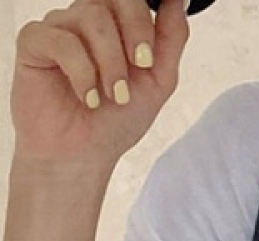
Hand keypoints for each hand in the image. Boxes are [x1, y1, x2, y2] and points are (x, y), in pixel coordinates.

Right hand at [10, 0, 189, 169]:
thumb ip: (172, 39)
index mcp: (117, 26)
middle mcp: (87, 21)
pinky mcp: (34, 42)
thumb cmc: (117, 120)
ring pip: (89, 16)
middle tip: (140, 68)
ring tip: (113, 95)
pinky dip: (81, 72)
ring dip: (110, 61)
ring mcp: (60, 28)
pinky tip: (87, 97)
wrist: (84, 154)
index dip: (144, 21)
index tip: (148, 60)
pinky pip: (59, 39)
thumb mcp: (158, 81)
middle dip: (134, 32)